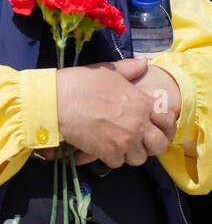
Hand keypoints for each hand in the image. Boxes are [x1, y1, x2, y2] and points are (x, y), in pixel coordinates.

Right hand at [56, 61, 172, 167]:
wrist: (56, 100)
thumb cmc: (80, 83)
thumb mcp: (107, 71)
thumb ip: (129, 68)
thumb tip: (144, 62)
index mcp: (142, 102)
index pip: (167, 121)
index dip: (164, 126)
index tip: (155, 128)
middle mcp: (138, 123)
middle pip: (159, 145)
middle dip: (151, 145)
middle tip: (139, 141)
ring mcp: (124, 140)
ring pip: (139, 158)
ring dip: (130, 153)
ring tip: (118, 144)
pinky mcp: (108, 151)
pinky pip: (118, 162)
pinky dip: (110, 157)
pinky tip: (102, 147)